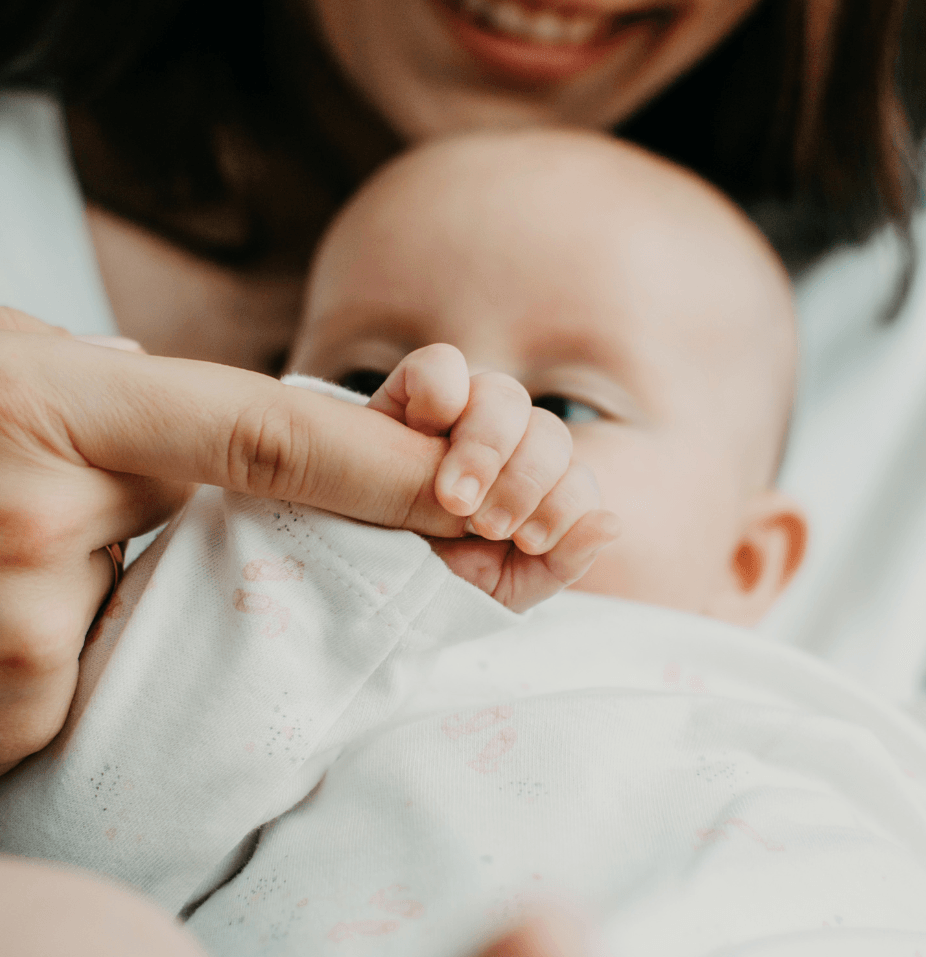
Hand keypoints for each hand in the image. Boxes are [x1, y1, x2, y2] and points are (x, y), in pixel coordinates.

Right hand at [0, 304, 465, 803]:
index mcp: (31, 400)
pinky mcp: (7, 725)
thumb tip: (165, 395)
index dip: (389, 462)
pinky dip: (44, 644)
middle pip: (202, 520)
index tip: (477, 485)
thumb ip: (60, 366)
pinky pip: (80, 673)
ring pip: (131, 603)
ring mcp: (26, 640)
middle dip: (171, 518)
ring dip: (84, 578)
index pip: (267, 432)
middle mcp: (44, 523)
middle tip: (43, 509)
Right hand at [367, 344, 619, 610]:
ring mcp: (455, 415)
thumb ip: (558, 564)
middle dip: (527, 482)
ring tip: (452, 498)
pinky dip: (444, 391)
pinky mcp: (407, 393)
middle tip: (485, 524)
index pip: (576, 478)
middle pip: (550, 433)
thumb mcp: (494, 591)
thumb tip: (612, 523)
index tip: (526, 541)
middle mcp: (500, 447)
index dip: (564, 504)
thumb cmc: (421, 582)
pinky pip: (442, 365)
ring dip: (488, 448)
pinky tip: (423, 434)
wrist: (344, 573)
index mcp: (527, 491)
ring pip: (506, 395)